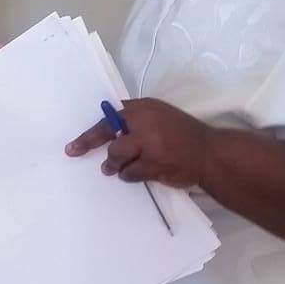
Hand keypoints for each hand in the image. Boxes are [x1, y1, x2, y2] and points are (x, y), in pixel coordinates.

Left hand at [66, 98, 210, 189]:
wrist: (210, 153)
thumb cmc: (183, 134)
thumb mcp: (160, 116)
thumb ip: (137, 120)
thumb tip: (111, 132)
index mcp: (144, 107)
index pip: (111, 117)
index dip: (91, 132)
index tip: (74, 145)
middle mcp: (145, 122)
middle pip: (108, 136)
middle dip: (93, 147)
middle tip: (80, 155)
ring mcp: (149, 144)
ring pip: (116, 156)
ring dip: (114, 165)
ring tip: (115, 169)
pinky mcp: (154, 164)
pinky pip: (130, 173)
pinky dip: (129, 176)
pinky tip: (136, 174)